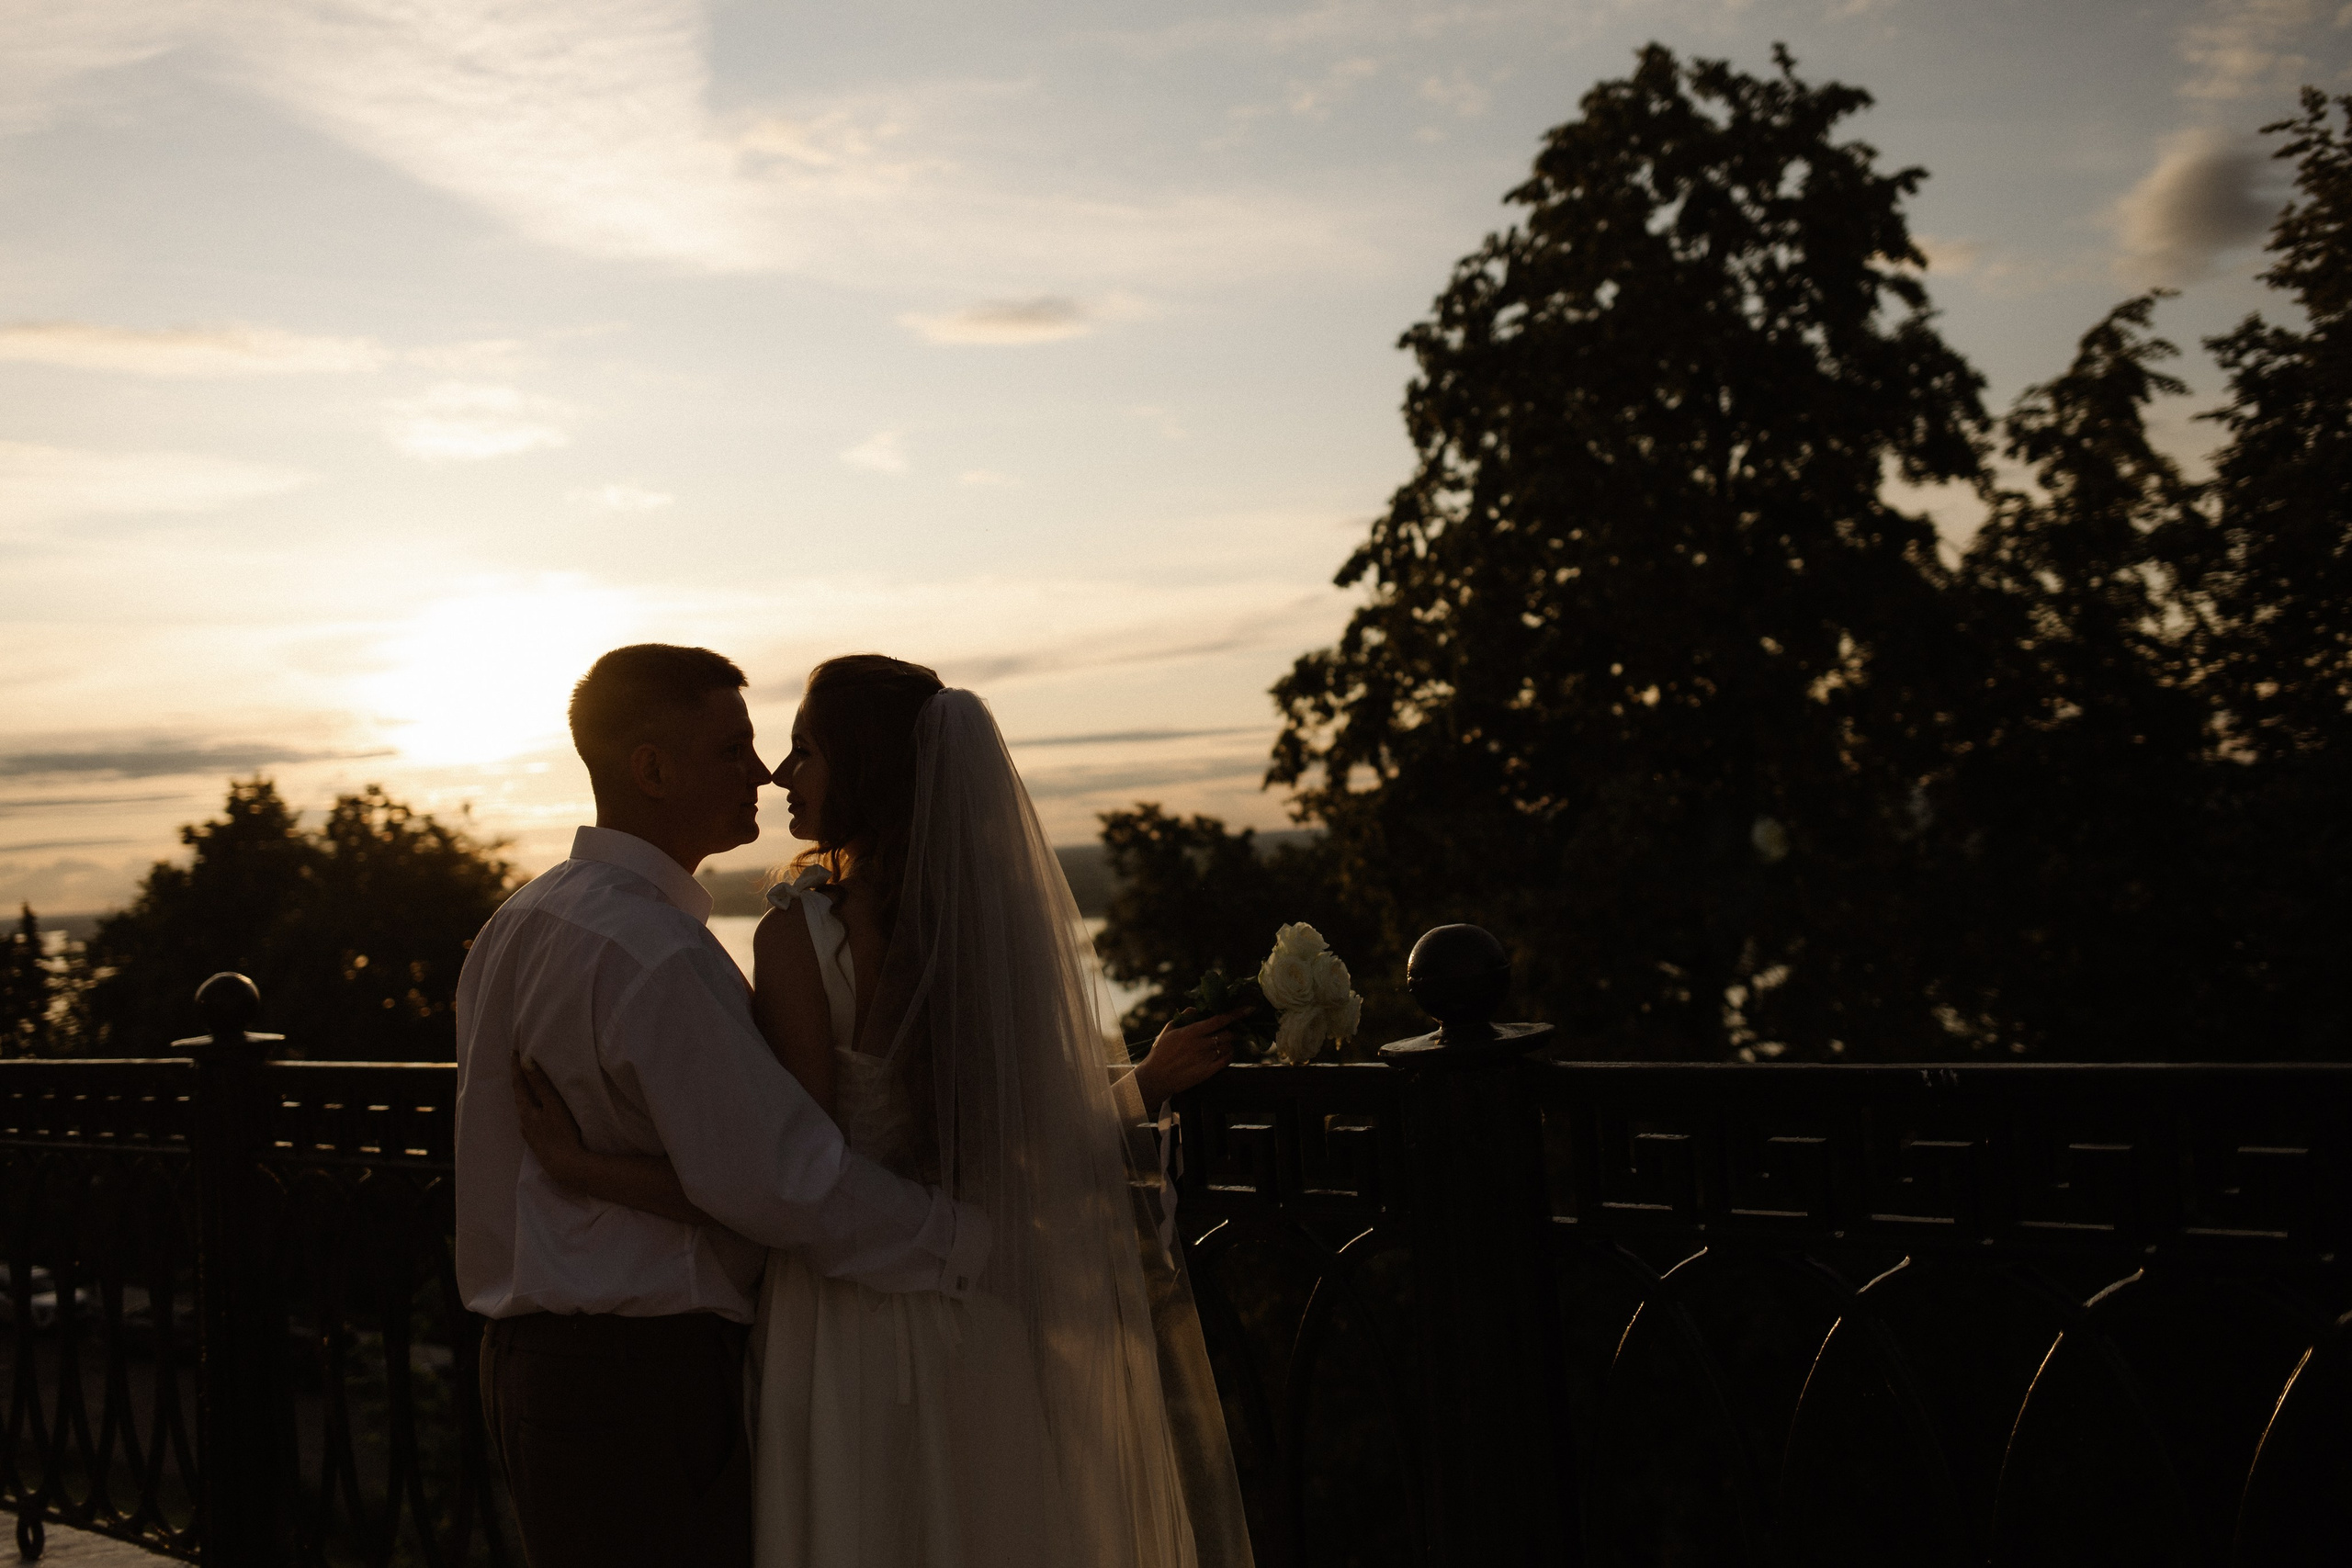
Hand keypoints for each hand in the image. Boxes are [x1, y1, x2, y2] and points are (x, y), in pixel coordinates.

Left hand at [511, 1054, 587, 1180]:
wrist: (565, 1166)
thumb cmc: (561, 1133)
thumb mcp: (553, 1105)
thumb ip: (541, 1085)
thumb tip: (527, 1063)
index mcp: (525, 1109)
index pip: (518, 1083)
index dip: (516, 1067)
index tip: (514, 1051)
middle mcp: (523, 1121)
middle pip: (519, 1096)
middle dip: (519, 1080)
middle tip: (520, 1065)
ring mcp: (530, 1133)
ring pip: (524, 1108)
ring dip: (525, 1094)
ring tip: (529, 1085)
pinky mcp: (537, 1142)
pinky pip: (531, 1119)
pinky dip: (532, 1108)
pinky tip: (537, 1112)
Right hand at [1134, 1006, 1250, 1112]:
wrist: (1156, 1077)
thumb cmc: (1160, 1052)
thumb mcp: (1168, 1030)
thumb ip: (1184, 1018)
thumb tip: (1196, 1009)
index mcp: (1192, 1032)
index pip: (1219, 1020)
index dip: (1236, 1013)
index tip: (1249, 1008)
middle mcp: (1201, 1044)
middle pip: (1228, 1034)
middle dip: (1232, 1031)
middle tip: (1231, 1031)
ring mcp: (1205, 1058)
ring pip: (1228, 1047)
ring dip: (1230, 1044)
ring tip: (1224, 1043)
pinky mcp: (1208, 1072)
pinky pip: (1226, 1060)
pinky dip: (1229, 1055)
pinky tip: (1225, 1053)